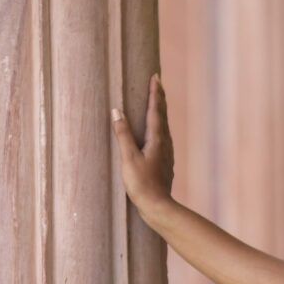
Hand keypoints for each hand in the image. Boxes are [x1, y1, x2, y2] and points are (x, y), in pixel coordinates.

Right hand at [111, 72, 174, 219]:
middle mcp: (165, 143)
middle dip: (159, 97)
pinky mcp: (164, 161)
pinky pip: (162, 136)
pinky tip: (156, 132)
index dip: (155, 93)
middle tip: (158, 82)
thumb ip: (123, 134)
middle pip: (162, 115)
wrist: (158, 206)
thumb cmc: (141, 184)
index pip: (155, 110)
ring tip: (157, 101)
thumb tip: (117, 111)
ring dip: (160, 111)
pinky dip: (159, 126)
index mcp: (156, 139)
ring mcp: (166, 152)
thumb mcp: (128, 158)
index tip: (155, 77)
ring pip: (164, 125)